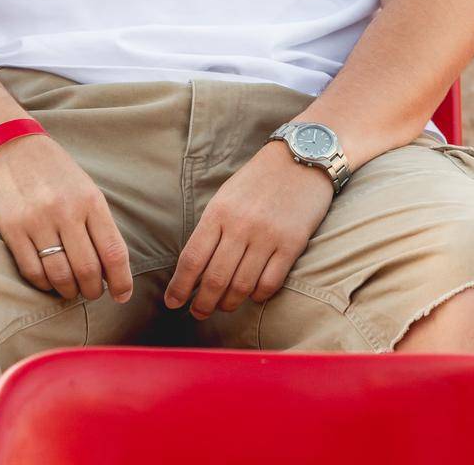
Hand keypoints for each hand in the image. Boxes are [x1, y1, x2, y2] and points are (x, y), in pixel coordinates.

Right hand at [0, 133, 134, 305]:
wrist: (9, 144)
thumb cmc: (52, 169)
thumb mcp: (83, 186)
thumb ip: (97, 222)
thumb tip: (110, 266)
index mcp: (90, 199)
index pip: (113, 251)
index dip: (121, 281)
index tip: (122, 295)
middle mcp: (66, 211)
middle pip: (88, 270)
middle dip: (93, 290)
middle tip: (91, 292)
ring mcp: (38, 220)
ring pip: (60, 276)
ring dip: (69, 291)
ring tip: (70, 289)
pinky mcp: (12, 229)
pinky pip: (32, 271)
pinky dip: (44, 283)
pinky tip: (48, 280)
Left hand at [164, 141, 334, 318]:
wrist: (300, 158)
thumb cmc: (258, 179)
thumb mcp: (226, 196)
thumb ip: (212, 228)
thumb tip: (195, 267)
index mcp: (218, 212)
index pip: (192, 259)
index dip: (180, 286)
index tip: (173, 302)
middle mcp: (240, 226)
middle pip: (215, 279)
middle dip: (202, 303)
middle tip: (198, 313)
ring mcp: (267, 236)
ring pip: (241, 286)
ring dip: (229, 303)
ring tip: (224, 306)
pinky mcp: (292, 244)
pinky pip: (270, 283)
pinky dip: (258, 296)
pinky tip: (252, 295)